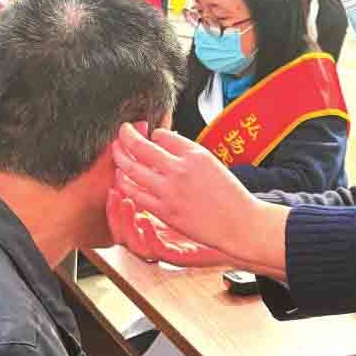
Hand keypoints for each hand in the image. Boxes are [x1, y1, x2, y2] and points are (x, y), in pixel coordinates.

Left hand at [111, 124, 262, 258]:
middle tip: (122, 131)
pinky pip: (136, 193)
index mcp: (194, 154)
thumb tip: (166, 140)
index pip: (163, 134)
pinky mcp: (164, 210)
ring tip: (116, 152)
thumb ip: (188, 152)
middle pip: (141, 147)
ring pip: (132, 169)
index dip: (153, 133)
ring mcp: (170, 191)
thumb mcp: (212, 163)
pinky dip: (125, 183)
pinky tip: (121, 179)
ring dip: (120, 158)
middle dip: (127, 136)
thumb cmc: (229, 195)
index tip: (149, 134)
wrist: (239, 223)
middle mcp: (180, 169)